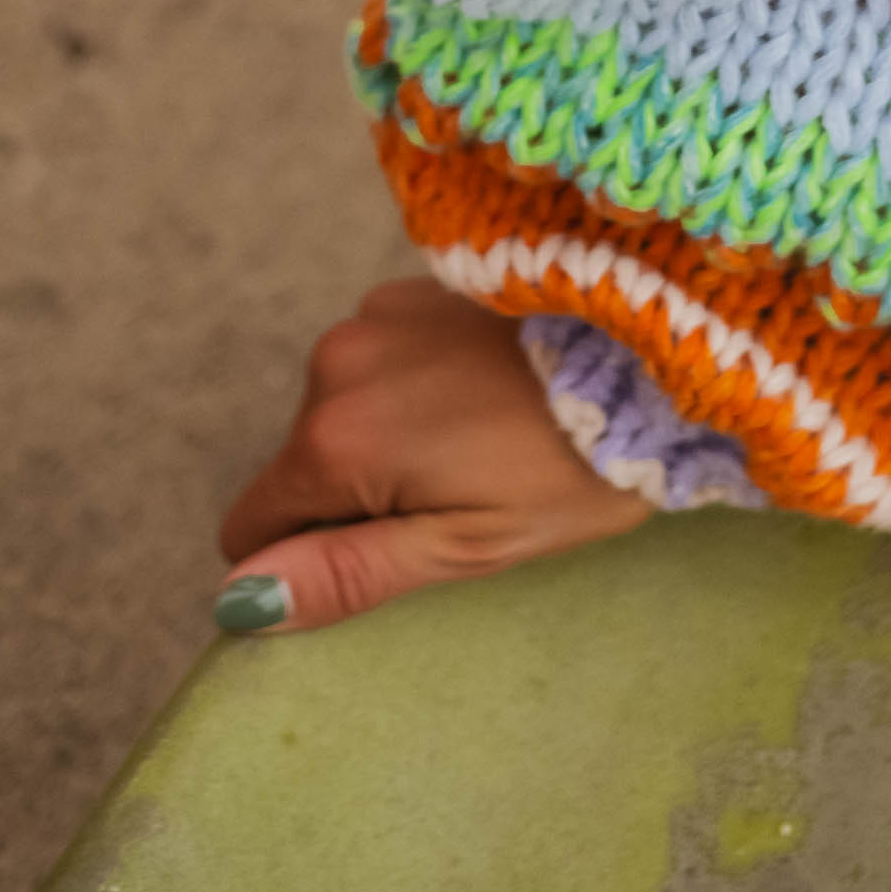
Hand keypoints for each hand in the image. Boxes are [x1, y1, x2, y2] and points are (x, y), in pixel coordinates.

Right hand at [213, 277, 649, 634]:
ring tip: (485, 436)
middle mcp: (333, 363)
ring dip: (392, 434)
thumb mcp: (462, 546)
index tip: (403, 540)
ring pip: (343, 413)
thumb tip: (237, 604)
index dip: (315, 552)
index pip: (253, 527)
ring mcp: (373, 313)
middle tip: (466, 487)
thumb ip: (343, 573)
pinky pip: (380, 362)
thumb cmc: (568, 471)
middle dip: (363, 491)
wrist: (653, 361)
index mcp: (334, 439)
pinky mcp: (413, 286)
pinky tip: (486, 388)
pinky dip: (415, 383)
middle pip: (304, 466)